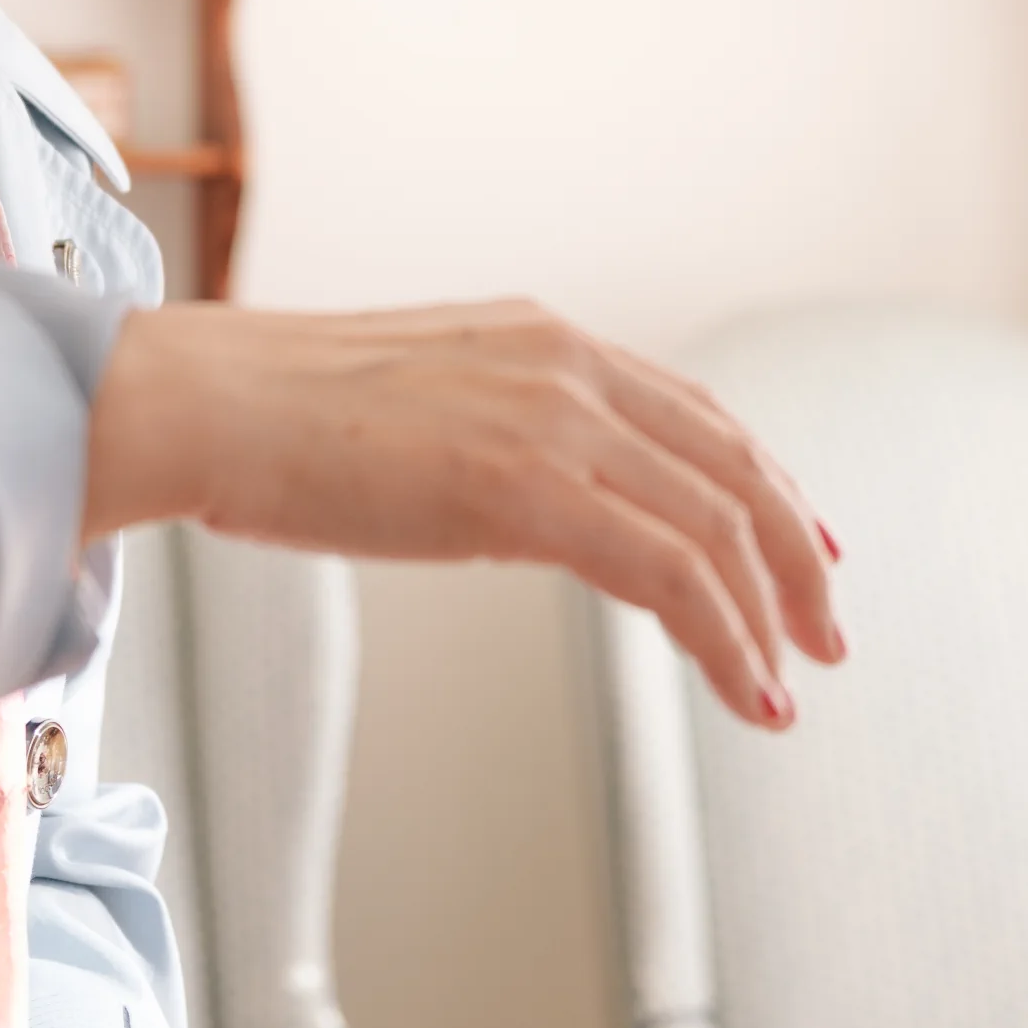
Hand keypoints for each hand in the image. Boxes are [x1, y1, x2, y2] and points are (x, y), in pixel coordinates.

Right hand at [84, 298, 845, 726]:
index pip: (694, 411)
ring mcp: (551, 420)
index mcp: (544, 338)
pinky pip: (667, 572)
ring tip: (790, 683)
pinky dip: (724, 637)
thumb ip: (497, 433)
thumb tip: (533, 500)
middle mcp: (567, 365)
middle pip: (732, 463)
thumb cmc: (277, 418)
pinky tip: (742, 690)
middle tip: (824, 630)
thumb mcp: (423, 402)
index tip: (804, 543)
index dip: (765, 480)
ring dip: (770, 613)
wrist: (203, 403)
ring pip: (715, 524)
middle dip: (795, 555)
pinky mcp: (525, 489)